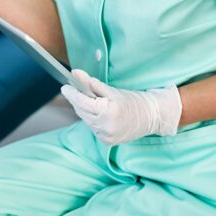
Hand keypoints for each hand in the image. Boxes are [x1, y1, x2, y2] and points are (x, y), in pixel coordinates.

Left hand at [60, 69, 181, 145]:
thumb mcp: (112, 90)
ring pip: (86, 120)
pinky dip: (92, 120)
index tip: (65, 86)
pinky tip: (98, 113)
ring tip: (89, 100)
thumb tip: (75, 73)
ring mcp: (106, 137)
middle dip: (77, 100)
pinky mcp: (107, 142)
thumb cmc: (132, 101)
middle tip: (75, 89)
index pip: (81, 102)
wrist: (151, 117)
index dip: (71, 93)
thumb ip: (92, 83)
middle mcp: (106, 127)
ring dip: (84, 110)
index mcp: (108, 112)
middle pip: (81, 111)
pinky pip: (93, 128)